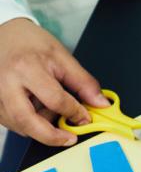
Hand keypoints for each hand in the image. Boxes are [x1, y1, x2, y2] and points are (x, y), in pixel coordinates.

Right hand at [0, 18, 106, 145]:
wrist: (2, 33)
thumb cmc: (30, 42)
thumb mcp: (62, 57)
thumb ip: (83, 83)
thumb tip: (100, 104)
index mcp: (26, 68)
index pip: (55, 100)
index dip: (75, 112)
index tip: (86, 117)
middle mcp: (5, 84)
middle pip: (27, 121)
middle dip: (51, 136)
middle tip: (68, 138)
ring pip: (18, 125)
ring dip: (39, 128)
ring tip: (50, 111)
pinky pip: (10, 122)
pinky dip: (26, 123)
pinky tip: (35, 109)